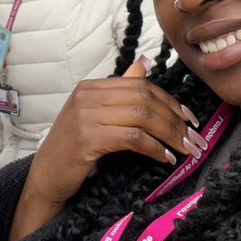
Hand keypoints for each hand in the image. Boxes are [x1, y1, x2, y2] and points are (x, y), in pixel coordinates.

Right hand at [8, 56, 203, 240]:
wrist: (46, 177)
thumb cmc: (73, 149)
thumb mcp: (94, 115)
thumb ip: (120, 90)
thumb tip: (145, 63)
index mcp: (91, 87)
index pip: (141, 86)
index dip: (170, 102)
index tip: (189, 120)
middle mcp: (87, 95)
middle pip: (144, 99)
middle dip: (175, 119)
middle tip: (194, 139)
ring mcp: (86, 115)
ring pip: (142, 116)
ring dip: (170, 134)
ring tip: (185, 150)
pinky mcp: (88, 138)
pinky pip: (132, 137)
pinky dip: (154, 148)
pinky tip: (164, 158)